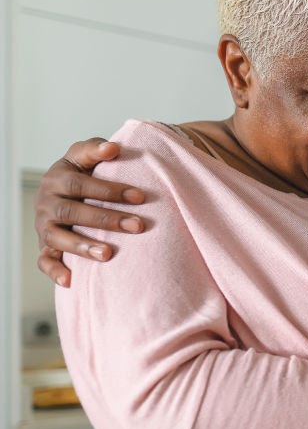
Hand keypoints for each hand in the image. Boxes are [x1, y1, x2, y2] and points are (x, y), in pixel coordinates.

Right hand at [35, 138, 145, 286]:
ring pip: (57, 238)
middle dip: (106, 219)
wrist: (64, 190)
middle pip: (72, 211)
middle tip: (137, 225)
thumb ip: (96, 149)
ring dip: (82, 246)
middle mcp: (46, 202)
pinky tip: (71, 281)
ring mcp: (44, 225)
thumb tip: (113, 148)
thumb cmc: (84, 173)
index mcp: (56, 178)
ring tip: (108, 254)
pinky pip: (44, 261)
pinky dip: (55, 271)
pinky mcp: (45, 245)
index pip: (81, 183)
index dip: (109, 190)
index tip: (140, 196)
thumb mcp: (86, 156)